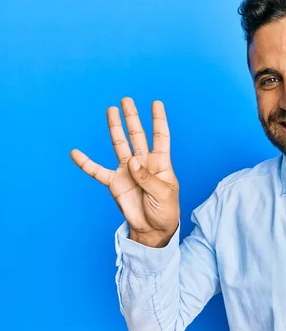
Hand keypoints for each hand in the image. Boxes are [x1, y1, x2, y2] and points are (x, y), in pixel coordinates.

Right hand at [70, 97, 179, 247]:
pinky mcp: (115, 182)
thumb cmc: (165, 210)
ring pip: (120, 145)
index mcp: (160, 163)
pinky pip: (97, 171)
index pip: (160, 136)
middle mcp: (143, 163)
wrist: (153, 229)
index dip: (158, 120)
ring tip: (110, 111)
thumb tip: (132, 162)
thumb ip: (148, 178)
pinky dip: (86, 163)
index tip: (156, 103)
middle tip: (126, 100)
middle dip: (132, 118)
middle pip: (137, 135)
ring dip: (115, 128)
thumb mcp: (164, 194)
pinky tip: (75, 153)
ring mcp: (128, 171)